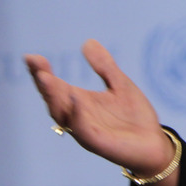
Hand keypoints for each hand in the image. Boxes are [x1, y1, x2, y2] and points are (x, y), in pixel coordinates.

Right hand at [25, 39, 176, 178]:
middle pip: (53, 99)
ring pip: (62, 114)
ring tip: (45, 78)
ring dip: (53, 96)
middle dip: (43, 82)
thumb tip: (88, 42)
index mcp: (79, 101)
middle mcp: (77, 116)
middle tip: (36, 64)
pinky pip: (82, 128)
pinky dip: (78, 114)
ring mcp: (84, 129)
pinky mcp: (97, 142)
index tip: (31, 57)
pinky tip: (76, 98)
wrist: (153, 143)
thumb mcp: (120, 84)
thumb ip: (104, 66)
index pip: (55, 86)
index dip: (42, 72)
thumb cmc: (134, 116)